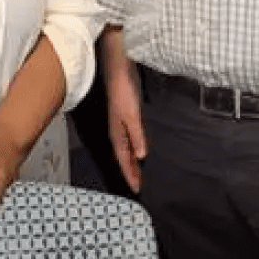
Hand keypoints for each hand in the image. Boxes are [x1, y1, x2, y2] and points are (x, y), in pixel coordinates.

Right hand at [104, 59, 147, 192]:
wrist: (118, 70)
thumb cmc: (124, 92)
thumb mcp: (132, 115)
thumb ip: (136, 135)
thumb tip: (141, 156)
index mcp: (117, 133)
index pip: (124, 159)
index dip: (129, 174)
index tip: (136, 189)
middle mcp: (118, 131)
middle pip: (124, 156)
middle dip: (130, 170)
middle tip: (139, 185)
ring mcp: (121, 123)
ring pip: (127, 148)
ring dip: (132, 160)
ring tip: (140, 171)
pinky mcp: (127, 115)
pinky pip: (130, 138)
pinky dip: (135, 146)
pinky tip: (140, 147)